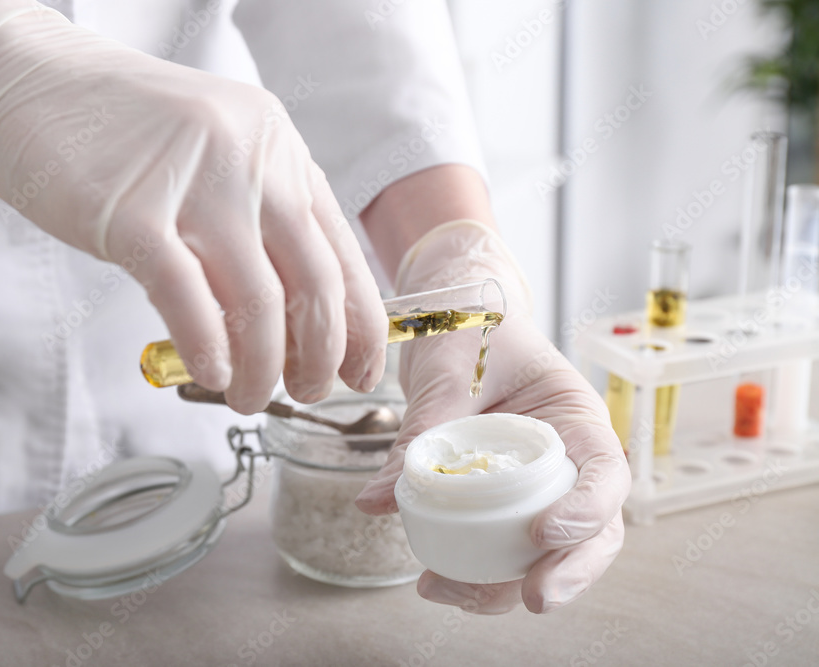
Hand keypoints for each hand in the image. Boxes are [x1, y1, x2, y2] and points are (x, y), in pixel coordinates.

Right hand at [0, 0, 385, 412]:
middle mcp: (251, 160)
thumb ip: (251, 221)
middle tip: (305, 393)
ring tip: (246, 396)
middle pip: (314, 282)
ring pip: (258, 301)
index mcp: (278, 148)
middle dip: (319, 356)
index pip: (341, 251)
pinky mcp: (131, 212)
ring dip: (262, 368)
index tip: (359, 370)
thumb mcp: (213, 158)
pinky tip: (210, 373)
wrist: (27, 79)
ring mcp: (194, 183)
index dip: (360, 323)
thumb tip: (283, 318)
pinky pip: (187, 298)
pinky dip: (208, 347)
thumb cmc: (119, 130)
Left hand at [355, 220, 629, 613]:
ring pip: (550, 552)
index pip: (606, 473)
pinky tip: (439, 581)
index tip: (542, 533)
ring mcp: (540, 484)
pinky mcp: (505, 502)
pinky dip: (480, 573)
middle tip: (530, 598)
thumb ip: (420, 434)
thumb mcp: (447, 375)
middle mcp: (569, 458)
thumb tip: (373, 502)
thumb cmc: (466, 330)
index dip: (586, 511)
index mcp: (575, 415)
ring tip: (449, 593)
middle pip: (595, 530)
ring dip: (509, 585)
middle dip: (570, 572)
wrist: (456, 316)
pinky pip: (505, 546)